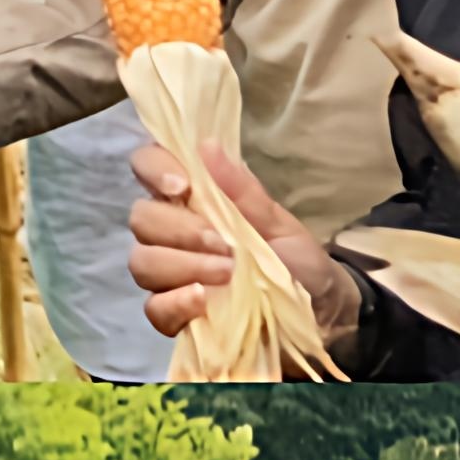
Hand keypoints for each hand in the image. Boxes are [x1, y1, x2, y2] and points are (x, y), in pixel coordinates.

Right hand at [130, 142, 356, 346]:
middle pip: (141, 218)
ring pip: (142, 261)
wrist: (317, 309)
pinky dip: (175, 302)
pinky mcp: (172, 314)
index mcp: (191, 200)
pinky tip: (203, 300)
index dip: (154, 169)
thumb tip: (208, 145)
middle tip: (224, 244)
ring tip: (227, 273)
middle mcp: (171, 234)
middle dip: (181, 230)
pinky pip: (153, 308)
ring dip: (183, 265)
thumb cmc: (295, 257)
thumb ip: (241, 189)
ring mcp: (167, 275)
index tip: (184, 187)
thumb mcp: (277, 220)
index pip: (147, 166)